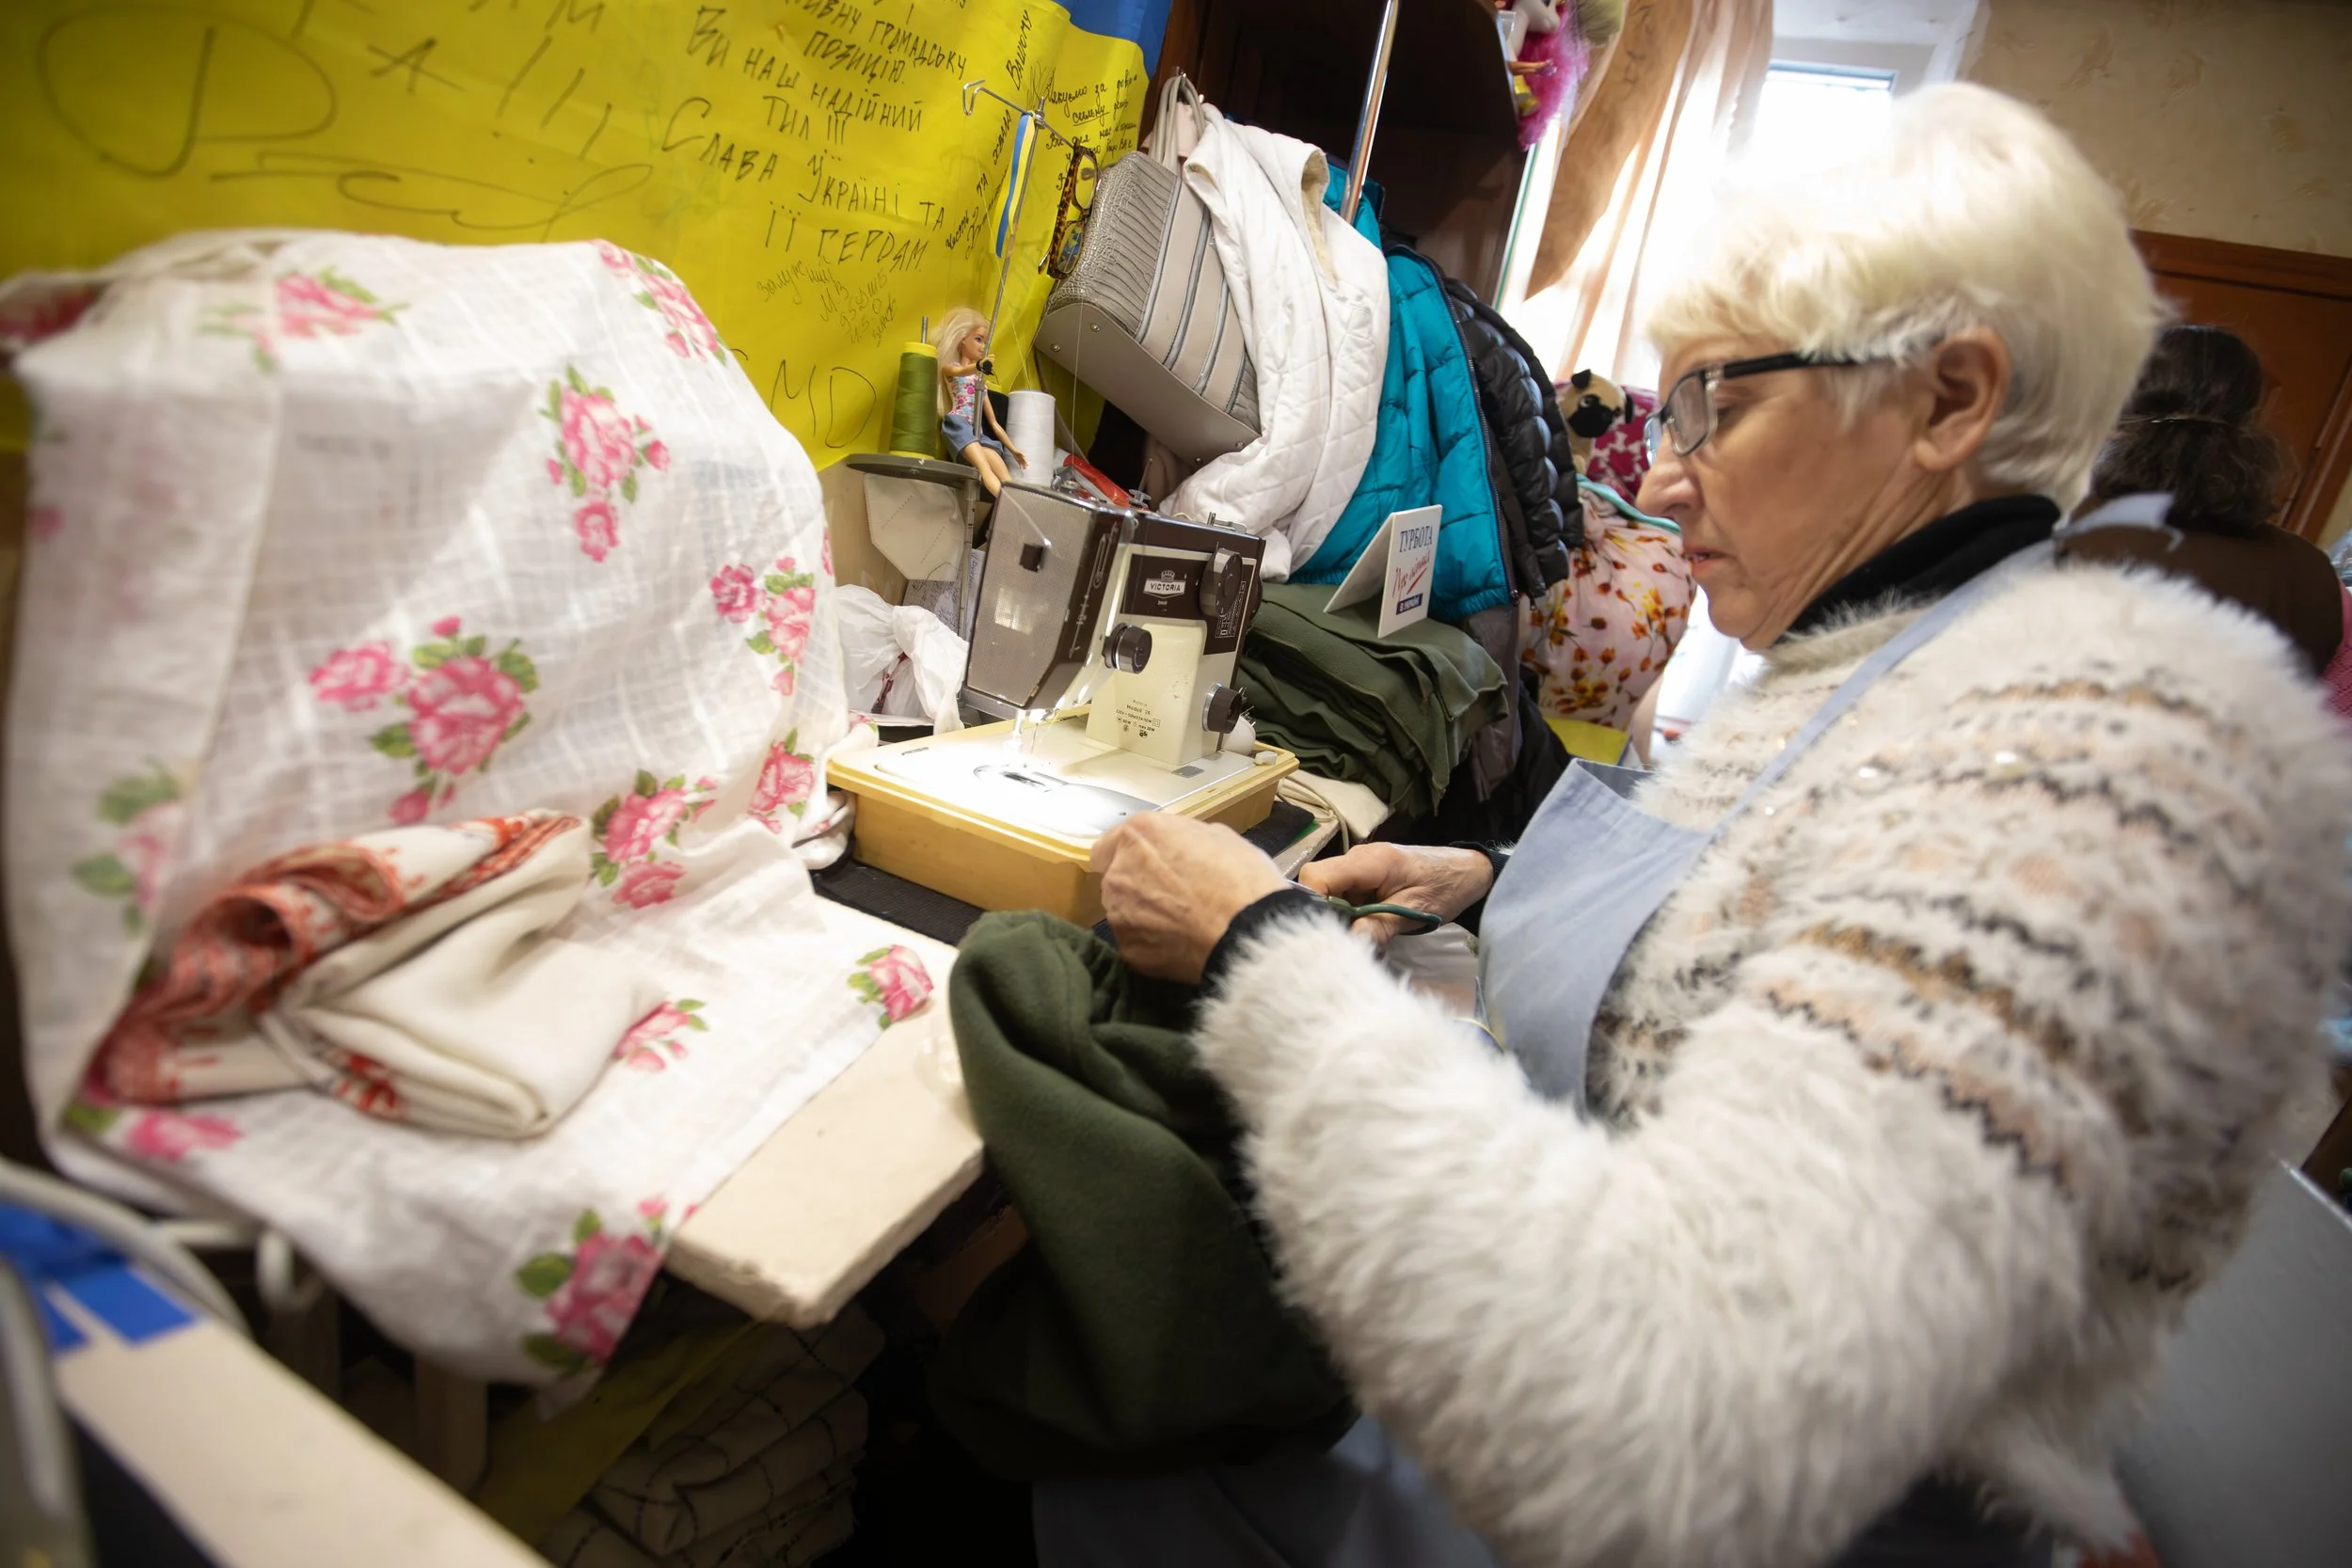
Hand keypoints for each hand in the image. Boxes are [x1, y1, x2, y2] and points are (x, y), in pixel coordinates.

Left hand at [1092, 814, 1289, 982]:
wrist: (1248, 932)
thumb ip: (1183, 838)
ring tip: (1182, 922)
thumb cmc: (1241, 879)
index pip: (1108, 846)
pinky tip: (1183, 943)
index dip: (1131, 855)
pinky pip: (1137, 942)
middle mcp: (1118, 873)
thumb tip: (1178, 847)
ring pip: (1123, 912)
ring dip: (1144, 915)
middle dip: (1138, 885)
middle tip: (1175, 895)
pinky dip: (1154, 943)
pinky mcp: (1129, 950)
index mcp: (1139, 836)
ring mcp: (1119, 915)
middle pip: (1115, 879)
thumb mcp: (1220, 837)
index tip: (1152, 865)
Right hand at [1298, 843, 1493, 950]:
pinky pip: (1345, 894)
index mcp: (1368, 862)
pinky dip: (1349, 913)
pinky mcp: (1366, 877)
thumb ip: (1379, 927)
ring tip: (1354, 939)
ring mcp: (1360, 866)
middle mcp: (1358, 858)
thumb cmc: (1445, 888)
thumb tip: (1348, 945)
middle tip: (1338, 941)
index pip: (1317, 876)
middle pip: (1318, 883)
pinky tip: (1363, 929)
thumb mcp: (1414, 912)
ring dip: (1337, 916)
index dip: (1310, 903)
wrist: (1468, 873)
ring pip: (1330, 891)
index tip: (1320, 932)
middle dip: (1323, 914)